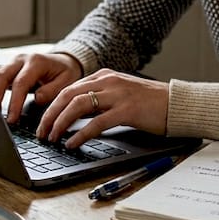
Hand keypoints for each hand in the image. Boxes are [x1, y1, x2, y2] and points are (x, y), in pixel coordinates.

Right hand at [0, 52, 82, 123]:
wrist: (62, 61)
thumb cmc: (64, 72)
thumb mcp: (67, 81)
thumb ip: (53, 90)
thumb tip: (37, 98)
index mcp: (36, 62)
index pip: (20, 82)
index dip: (14, 102)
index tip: (12, 119)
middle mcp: (20, 60)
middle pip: (0, 76)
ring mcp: (11, 64)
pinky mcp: (6, 69)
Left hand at [37, 69, 167, 148]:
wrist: (177, 104)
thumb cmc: (149, 104)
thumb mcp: (119, 95)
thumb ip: (98, 100)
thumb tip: (74, 116)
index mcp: (104, 76)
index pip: (68, 88)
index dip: (51, 105)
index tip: (43, 121)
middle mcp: (108, 81)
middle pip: (67, 95)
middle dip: (50, 114)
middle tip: (41, 132)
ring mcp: (117, 94)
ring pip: (77, 106)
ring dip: (60, 123)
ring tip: (53, 137)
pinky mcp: (127, 110)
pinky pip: (96, 123)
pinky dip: (80, 134)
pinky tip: (72, 143)